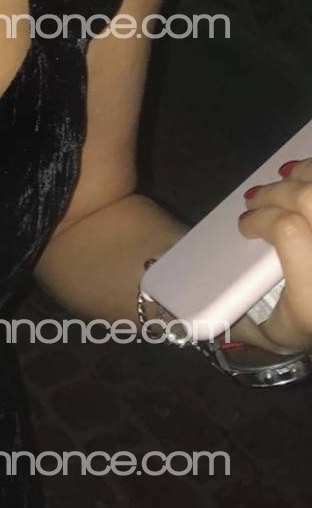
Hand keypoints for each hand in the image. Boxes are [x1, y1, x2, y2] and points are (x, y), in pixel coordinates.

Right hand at [239, 158, 311, 352]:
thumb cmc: (308, 330)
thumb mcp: (275, 332)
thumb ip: (243, 307)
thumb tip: (205, 280)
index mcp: (310, 297)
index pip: (288, 230)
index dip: (261, 218)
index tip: (244, 226)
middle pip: (308, 200)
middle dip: (275, 192)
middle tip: (254, 200)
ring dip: (302, 175)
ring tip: (285, 178)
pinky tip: (305, 177)